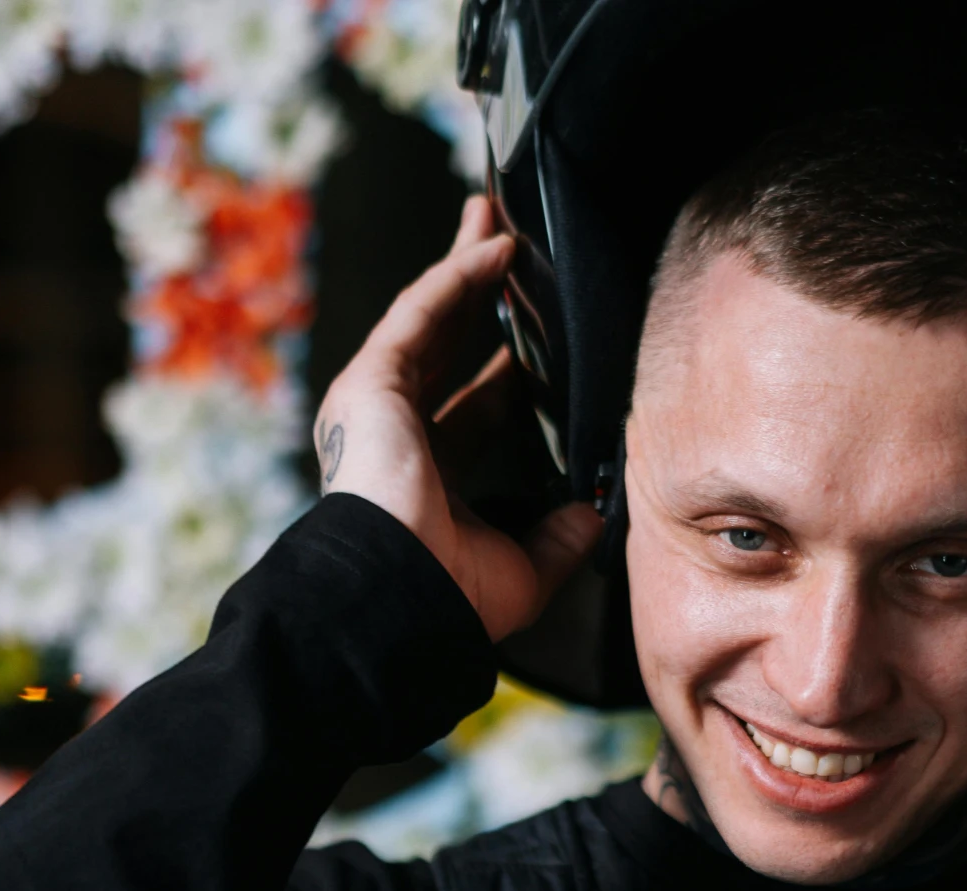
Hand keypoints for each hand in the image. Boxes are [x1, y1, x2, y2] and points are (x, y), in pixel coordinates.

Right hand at [311, 194, 602, 640]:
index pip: (474, 410)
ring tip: (497, 216)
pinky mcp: (372, 379)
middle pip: (444, 345)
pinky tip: (496, 247)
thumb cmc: (449, 597)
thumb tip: (594, 516)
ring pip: (429, 315)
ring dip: (464, 264)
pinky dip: (458, 276)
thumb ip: (559, 541)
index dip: (508, 372)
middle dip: (477, 296)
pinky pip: (421, 312)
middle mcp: (398, 434)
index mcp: (429, 478)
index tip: (541, 342)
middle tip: (510, 250)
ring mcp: (378, 403)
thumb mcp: (525, 572)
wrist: (401, 595)